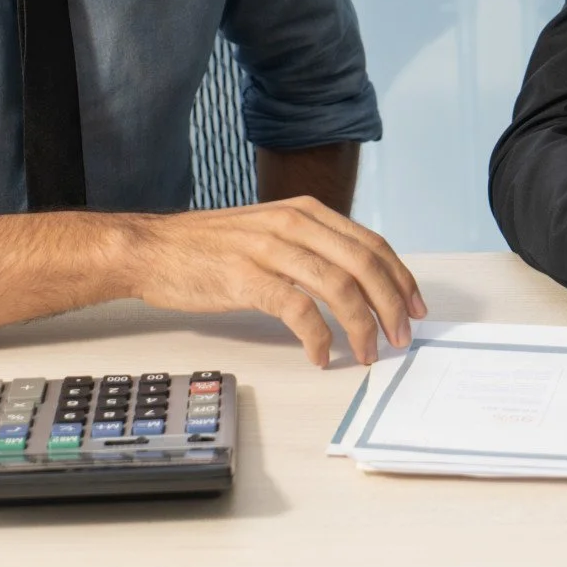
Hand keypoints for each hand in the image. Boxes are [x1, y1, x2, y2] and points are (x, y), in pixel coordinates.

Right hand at [119, 196, 425, 367]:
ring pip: (338, 287)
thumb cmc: (209, 246)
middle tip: (399, 337)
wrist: (153, 248)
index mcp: (305, 211)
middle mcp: (293, 224)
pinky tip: (321, 355)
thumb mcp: (270, 230)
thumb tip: (354, 281)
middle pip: (364, 265)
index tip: (414, 307)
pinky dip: (317, 337)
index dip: (400, 278)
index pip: (371, 244)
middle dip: (391, 305)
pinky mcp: (246, 277)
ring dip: (361, 326)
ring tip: (367, 353)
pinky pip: (297, 310)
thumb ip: (310, 246)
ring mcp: (269, 249)